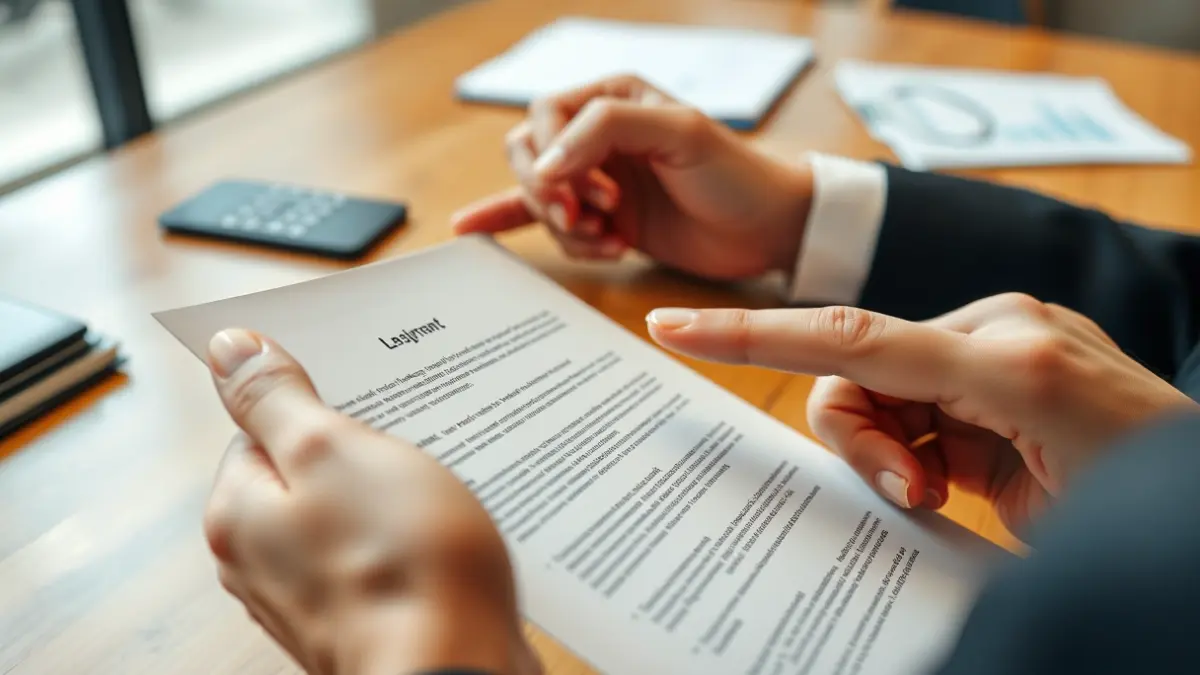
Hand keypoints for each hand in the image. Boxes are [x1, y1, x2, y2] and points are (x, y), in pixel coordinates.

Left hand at [202, 329, 537, 674]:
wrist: (455, 669)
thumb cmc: (402, 564)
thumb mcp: (333, 450)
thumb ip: (276, 399)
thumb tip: (228, 349)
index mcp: (240, 513)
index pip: (263, 430)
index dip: (322, 412)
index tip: (368, 411)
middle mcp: (263, 561)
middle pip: (308, 475)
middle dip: (363, 457)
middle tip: (411, 455)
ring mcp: (314, 597)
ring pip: (350, 517)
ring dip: (392, 502)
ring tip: (437, 501)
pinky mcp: (363, 619)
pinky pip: (380, 558)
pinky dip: (408, 545)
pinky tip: (445, 543)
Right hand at [451, 75, 812, 280]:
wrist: (770, 229)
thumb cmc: (736, 173)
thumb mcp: (681, 133)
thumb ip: (608, 131)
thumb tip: (545, 162)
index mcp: (613, 100)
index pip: (546, 117)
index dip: (553, 157)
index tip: (584, 193)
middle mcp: (597, 137)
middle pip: (530, 155)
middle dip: (551, 194)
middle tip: (590, 219)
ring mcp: (598, 181)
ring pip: (540, 197)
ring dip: (566, 227)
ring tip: (612, 240)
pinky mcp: (603, 221)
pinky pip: (546, 221)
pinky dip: (521, 226)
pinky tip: (475, 230)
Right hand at [645, 294, 1196, 535]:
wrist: (1196, 503)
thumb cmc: (1146, 490)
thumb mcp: (1038, 491)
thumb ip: (939, 453)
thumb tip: (889, 462)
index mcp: (1002, 348)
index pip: (850, 337)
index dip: (753, 333)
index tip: (673, 323)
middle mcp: (988, 334)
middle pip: (853, 378)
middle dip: (862, 441)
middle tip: (914, 491)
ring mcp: (990, 354)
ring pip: (875, 398)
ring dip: (890, 452)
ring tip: (943, 492)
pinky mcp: (989, 384)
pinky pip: (909, 410)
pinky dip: (908, 449)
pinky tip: (955, 478)